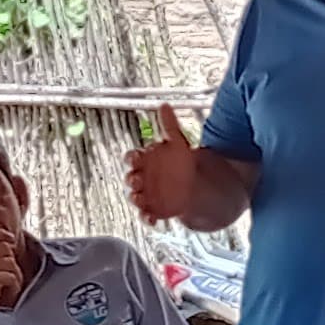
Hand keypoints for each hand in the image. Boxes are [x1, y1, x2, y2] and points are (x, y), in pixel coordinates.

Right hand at [0, 228, 25, 324]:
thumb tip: (3, 245)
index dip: (1, 233)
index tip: (10, 238)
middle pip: (4, 248)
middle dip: (11, 261)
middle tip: (10, 274)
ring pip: (11, 263)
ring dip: (15, 275)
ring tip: (10, 286)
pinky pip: (13, 276)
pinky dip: (15, 286)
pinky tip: (10, 293)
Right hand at [125, 106, 205, 224]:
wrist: (193, 184)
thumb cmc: (179, 162)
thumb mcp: (177, 142)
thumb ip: (169, 125)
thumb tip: (164, 105)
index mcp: (144, 160)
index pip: (132, 158)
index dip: (132, 158)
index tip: (136, 158)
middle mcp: (142, 177)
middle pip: (131, 178)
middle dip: (132, 179)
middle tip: (137, 179)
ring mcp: (146, 194)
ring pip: (135, 197)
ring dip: (136, 198)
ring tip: (140, 199)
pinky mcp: (153, 209)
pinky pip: (145, 215)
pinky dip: (146, 218)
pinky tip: (152, 219)